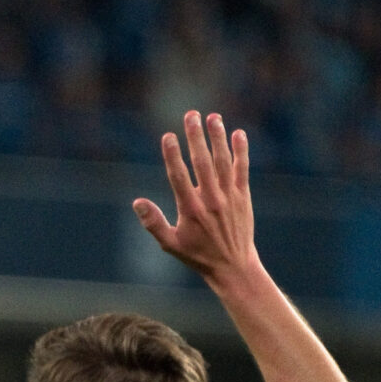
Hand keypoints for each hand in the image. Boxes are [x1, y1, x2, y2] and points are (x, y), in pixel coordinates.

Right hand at [135, 111, 257, 282]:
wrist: (233, 265)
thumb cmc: (197, 255)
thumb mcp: (170, 244)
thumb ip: (153, 222)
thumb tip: (137, 202)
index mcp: (190, 210)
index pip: (179, 176)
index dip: (172, 155)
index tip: (168, 136)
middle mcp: (210, 200)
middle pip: (202, 162)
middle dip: (196, 137)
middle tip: (191, 115)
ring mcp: (229, 196)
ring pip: (223, 161)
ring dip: (217, 138)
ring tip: (212, 117)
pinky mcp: (243, 196)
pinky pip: (242, 169)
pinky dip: (241, 151)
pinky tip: (237, 134)